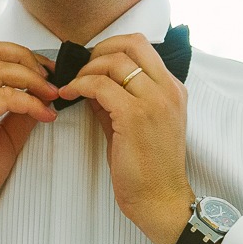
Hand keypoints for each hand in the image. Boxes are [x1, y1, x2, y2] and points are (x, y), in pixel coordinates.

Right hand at [0, 41, 57, 243]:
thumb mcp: (3, 137)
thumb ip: (20, 113)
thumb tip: (46, 94)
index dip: (21, 54)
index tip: (48, 72)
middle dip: (29, 59)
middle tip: (54, 80)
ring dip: (34, 80)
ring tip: (53, 97)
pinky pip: (3, 97)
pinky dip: (30, 102)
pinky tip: (45, 115)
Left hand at [58, 33, 194, 243]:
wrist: (161, 199)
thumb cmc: (149, 167)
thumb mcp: (137, 124)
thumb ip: (118, 98)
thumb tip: (91, 80)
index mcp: (172, 88)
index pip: (142, 46)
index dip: (112, 47)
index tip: (93, 63)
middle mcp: (168, 89)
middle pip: (130, 44)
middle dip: (98, 52)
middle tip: (80, 70)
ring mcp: (154, 100)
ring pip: (113, 61)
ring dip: (86, 70)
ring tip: (72, 87)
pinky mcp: (134, 115)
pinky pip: (99, 85)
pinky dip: (80, 86)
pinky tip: (69, 96)